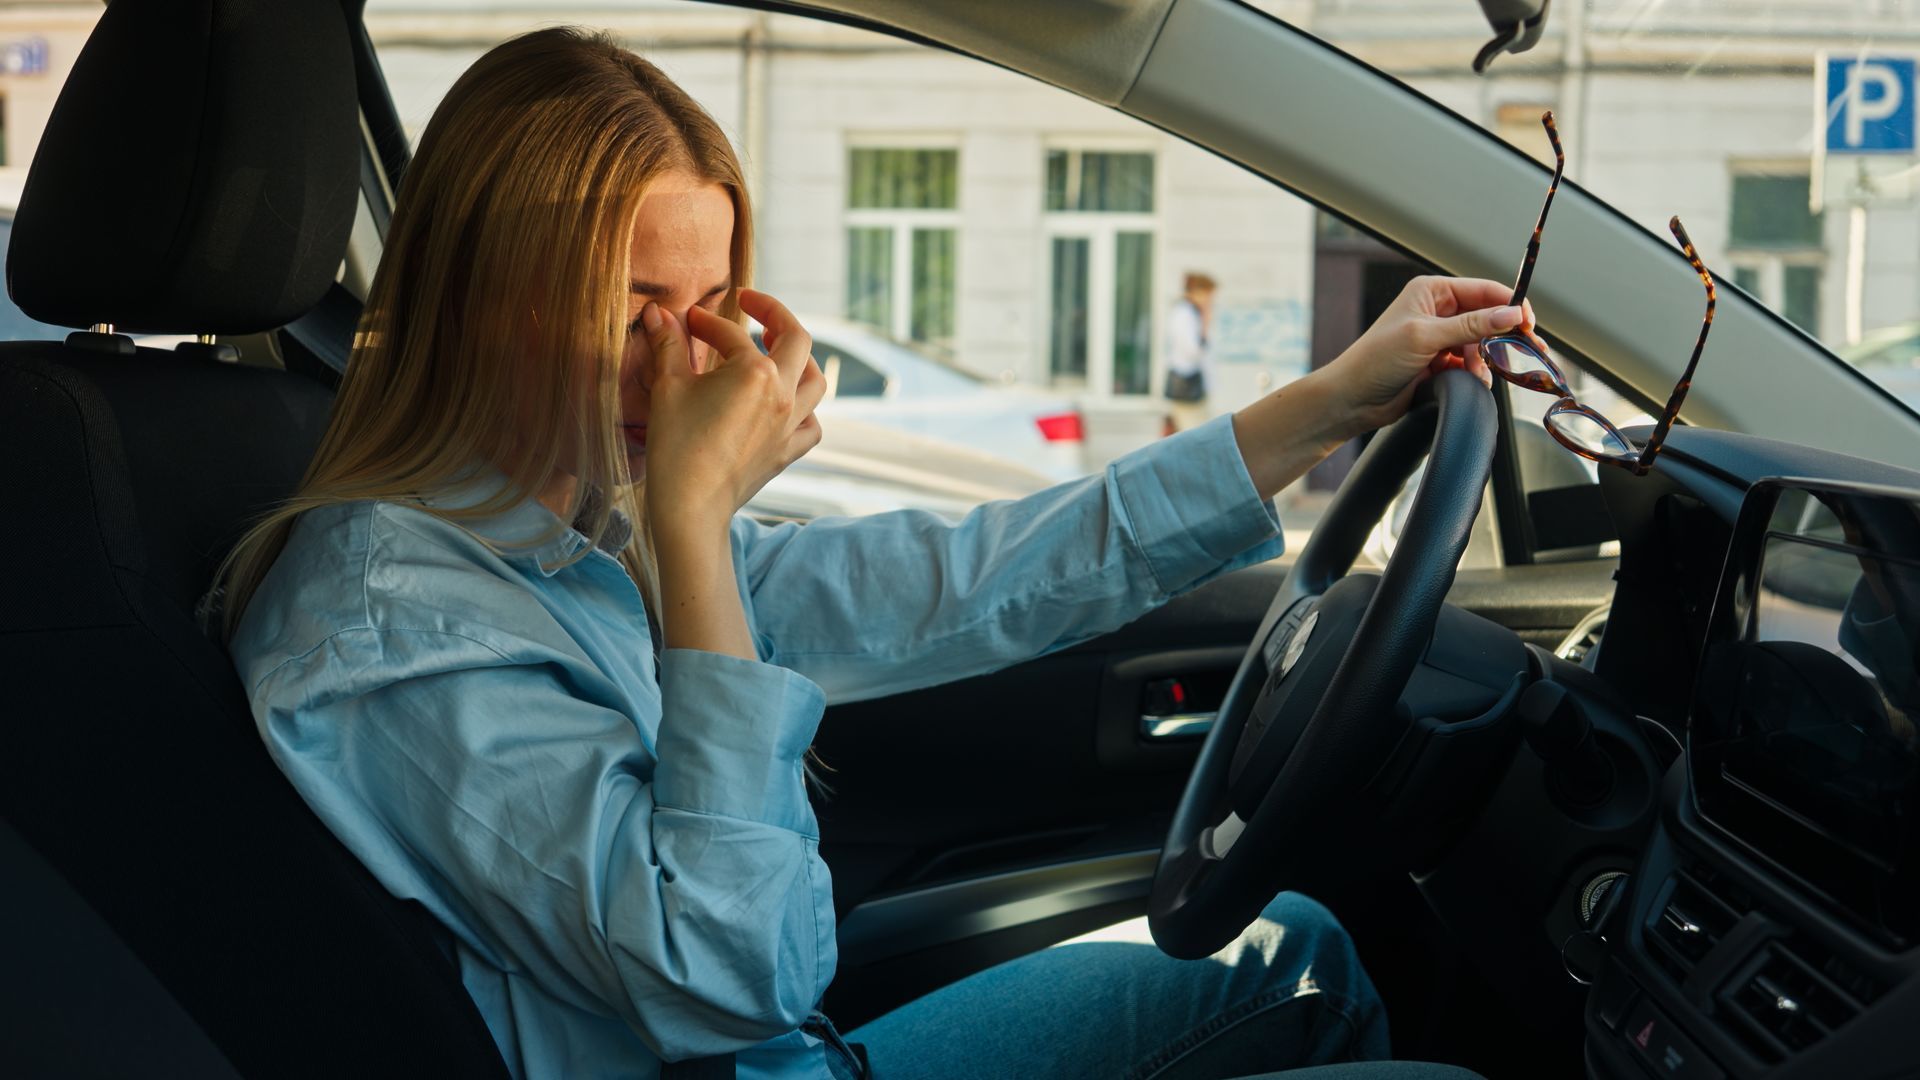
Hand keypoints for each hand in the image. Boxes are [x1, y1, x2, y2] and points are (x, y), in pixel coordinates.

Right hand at [639, 288, 825, 538]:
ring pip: (816, 380)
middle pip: (797, 340)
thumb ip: (668, 345)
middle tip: (752, 305)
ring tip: (778, 350)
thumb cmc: (677, 445)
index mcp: (756, 372)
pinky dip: (806, 409)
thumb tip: (658, 314)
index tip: (689, 321)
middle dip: (775, 315)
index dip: (707, 323)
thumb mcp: (668, 388)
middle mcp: (784, 394)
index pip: (732, 335)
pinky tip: (789, 405)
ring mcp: (791, 425)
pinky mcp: (789, 452)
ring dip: (800, 359)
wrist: (691, 505)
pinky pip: (813, 424)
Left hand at [1320, 275, 1530, 438]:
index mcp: (1432, 291)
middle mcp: (1437, 310)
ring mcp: (1438, 337)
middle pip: (1487, 317)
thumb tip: (1511, 314)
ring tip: (1481, 374)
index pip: (1484, 290)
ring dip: (1487, 359)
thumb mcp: (1426, 337)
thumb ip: (1471, 325)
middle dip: (1504, 335)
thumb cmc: (1376, 360)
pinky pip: (1470, 364)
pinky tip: (1472, 382)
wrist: (1352, 399)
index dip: (1510, 305)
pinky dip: (1475, 373)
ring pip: (1481, 344)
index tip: (1529, 324)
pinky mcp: (1438, 362)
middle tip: (1528, 351)